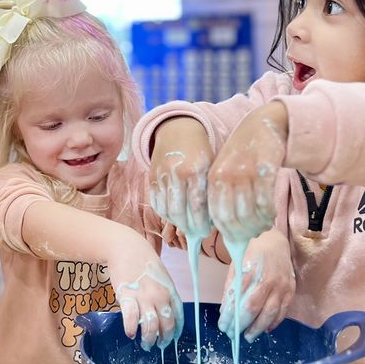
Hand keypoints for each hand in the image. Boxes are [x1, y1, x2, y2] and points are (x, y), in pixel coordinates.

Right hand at [106, 229, 183, 349]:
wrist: (126, 247)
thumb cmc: (143, 261)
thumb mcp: (161, 276)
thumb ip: (164, 293)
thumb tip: (164, 310)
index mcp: (170, 291)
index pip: (178, 317)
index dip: (175, 331)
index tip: (172, 339)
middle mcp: (160, 296)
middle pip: (166, 325)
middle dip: (163, 340)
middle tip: (157, 346)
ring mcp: (144, 297)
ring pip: (150, 326)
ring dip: (148, 339)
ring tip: (145, 344)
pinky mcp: (127, 297)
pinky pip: (131, 319)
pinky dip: (131, 329)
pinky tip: (130, 334)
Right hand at [149, 117, 211, 234]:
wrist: (178, 130)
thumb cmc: (201, 152)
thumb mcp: (212, 166)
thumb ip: (212, 191)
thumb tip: (213, 221)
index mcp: (197, 169)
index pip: (198, 206)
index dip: (202, 224)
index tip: (207, 232)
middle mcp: (177, 172)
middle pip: (180, 212)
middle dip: (190, 227)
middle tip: (197, 233)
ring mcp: (161, 176)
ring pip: (166, 210)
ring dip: (177, 223)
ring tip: (187, 226)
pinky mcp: (151, 178)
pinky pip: (156, 204)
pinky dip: (165, 214)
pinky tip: (175, 215)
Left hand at [207, 102, 287, 242]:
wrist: (263, 125)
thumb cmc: (243, 155)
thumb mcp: (225, 172)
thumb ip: (223, 197)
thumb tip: (227, 231)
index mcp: (212, 179)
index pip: (216, 216)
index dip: (228, 232)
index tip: (238, 240)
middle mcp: (226, 176)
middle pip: (233, 218)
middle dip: (245, 232)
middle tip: (254, 235)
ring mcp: (245, 172)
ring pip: (250, 213)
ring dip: (259, 225)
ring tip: (264, 225)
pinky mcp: (265, 169)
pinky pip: (266, 201)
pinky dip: (269, 213)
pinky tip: (272, 214)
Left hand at [217, 228, 294, 341]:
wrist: (274, 240)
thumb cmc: (251, 252)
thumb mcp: (236, 265)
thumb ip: (231, 287)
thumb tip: (225, 311)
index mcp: (252, 273)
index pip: (239, 301)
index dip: (231, 317)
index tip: (223, 326)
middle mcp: (268, 281)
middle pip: (255, 310)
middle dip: (243, 325)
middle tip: (234, 334)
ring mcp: (282, 286)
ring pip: (271, 314)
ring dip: (258, 328)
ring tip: (248, 336)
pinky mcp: (291, 290)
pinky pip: (283, 311)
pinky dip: (274, 323)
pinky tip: (265, 328)